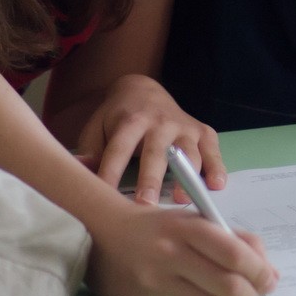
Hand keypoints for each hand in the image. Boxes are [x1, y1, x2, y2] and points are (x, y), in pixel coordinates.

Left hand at [75, 73, 224, 204]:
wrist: (143, 90)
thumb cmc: (117, 118)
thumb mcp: (97, 129)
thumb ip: (90, 153)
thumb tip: (78, 177)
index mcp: (130, 121)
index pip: (119, 150)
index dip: (110, 173)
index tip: (105, 198)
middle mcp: (159, 122)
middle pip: (156, 153)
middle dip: (151, 179)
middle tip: (146, 205)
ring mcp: (183, 126)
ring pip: (188, 153)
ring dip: (186, 176)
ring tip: (181, 200)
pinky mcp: (202, 131)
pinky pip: (212, 150)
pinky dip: (216, 167)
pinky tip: (216, 185)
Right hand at [85, 199, 278, 295]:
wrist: (104, 233)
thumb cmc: (161, 227)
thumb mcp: (195, 220)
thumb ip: (234, 240)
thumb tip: (270, 274)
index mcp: (188, 227)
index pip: (234, 253)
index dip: (259, 271)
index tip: (270, 279)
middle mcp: (171, 254)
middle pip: (227, 286)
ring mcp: (156, 281)